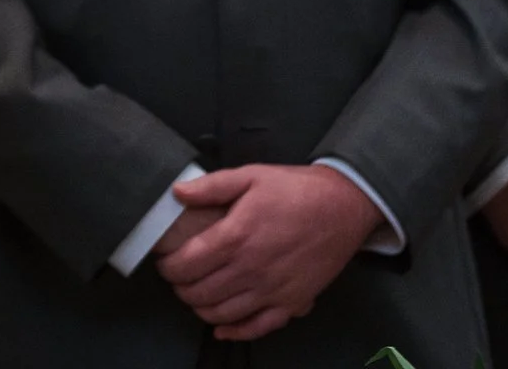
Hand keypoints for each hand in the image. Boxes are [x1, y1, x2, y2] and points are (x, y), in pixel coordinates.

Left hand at [157, 165, 380, 341]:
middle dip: (180, 288)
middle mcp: (251, 269)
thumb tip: (177, 193)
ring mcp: (272, 290)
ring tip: (194, 294)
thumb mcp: (251, 175)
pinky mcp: (292, 303)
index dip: (168, 267)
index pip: (187, 264)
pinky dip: (235, 332)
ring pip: (223, 314)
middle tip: (176, 277)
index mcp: (237, 236)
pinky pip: (258, 328)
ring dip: (200, 308)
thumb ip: (211, 186)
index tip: (163, 261)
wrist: (344, 206)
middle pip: (200, 292)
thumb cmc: (295, 189)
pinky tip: (221, 328)